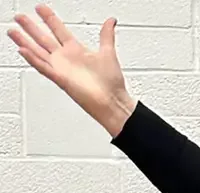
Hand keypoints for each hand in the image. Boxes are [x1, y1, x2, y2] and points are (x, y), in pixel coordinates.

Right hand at [7, 4, 134, 135]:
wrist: (114, 103)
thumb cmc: (111, 84)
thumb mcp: (108, 53)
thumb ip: (106, 36)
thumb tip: (110, 21)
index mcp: (76, 51)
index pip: (58, 30)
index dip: (49, 18)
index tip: (39, 7)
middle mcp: (66, 59)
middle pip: (43, 40)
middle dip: (30, 28)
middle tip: (19, 17)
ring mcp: (62, 70)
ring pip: (39, 53)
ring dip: (25, 42)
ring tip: (13, 32)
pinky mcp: (61, 80)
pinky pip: (44, 69)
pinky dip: (34, 60)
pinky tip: (23, 51)